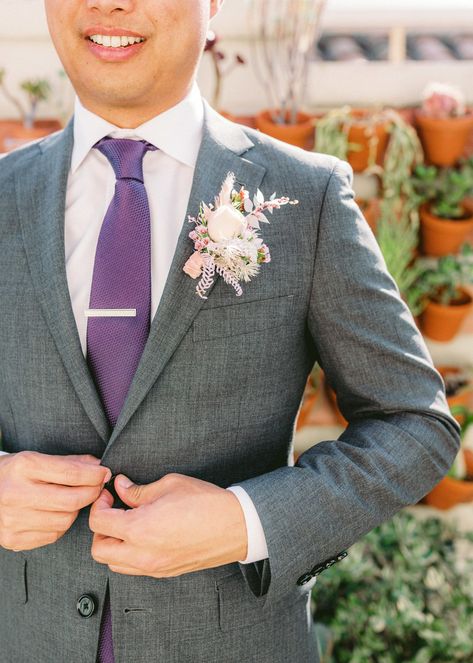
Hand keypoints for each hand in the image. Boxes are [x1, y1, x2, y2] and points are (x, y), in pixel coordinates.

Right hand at [0, 451, 110, 550]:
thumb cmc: (11, 473)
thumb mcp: (34, 458)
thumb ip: (68, 462)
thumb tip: (98, 466)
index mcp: (23, 467)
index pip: (70, 473)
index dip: (94, 475)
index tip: (105, 473)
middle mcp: (16, 494)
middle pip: (71, 500)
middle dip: (91, 494)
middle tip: (97, 488)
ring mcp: (12, 520)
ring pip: (64, 521)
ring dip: (76, 510)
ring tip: (72, 500)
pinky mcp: (12, 539)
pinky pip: (52, 536)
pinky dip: (61, 526)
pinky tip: (56, 514)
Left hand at [89, 473, 247, 576]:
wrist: (236, 526)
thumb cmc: (206, 502)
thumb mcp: (169, 485)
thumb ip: (138, 490)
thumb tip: (120, 487)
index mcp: (140, 528)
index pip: (98, 522)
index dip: (99, 504)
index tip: (109, 494)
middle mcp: (142, 553)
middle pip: (98, 549)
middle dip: (100, 527)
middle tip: (114, 509)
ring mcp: (153, 566)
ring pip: (113, 563)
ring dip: (113, 544)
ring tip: (127, 523)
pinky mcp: (165, 572)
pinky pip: (133, 568)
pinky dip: (128, 554)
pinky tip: (143, 535)